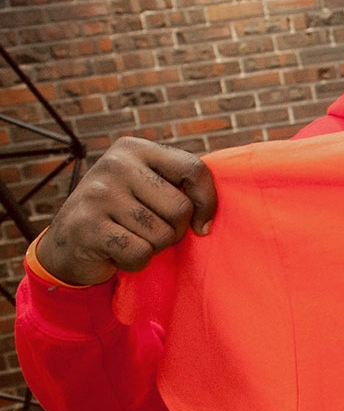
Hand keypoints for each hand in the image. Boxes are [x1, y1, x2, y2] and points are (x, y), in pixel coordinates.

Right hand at [36, 137, 216, 286]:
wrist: (68, 242)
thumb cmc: (123, 213)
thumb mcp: (148, 186)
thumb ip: (179, 186)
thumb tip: (209, 220)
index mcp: (134, 148)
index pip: (194, 169)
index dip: (207, 202)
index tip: (202, 223)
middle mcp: (114, 165)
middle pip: (181, 209)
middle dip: (175, 230)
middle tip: (149, 230)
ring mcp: (98, 195)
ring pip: (162, 235)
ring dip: (154, 247)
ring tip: (130, 237)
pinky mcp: (88, 226)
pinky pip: (140, 254)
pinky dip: (136, 262)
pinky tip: (117, 252)